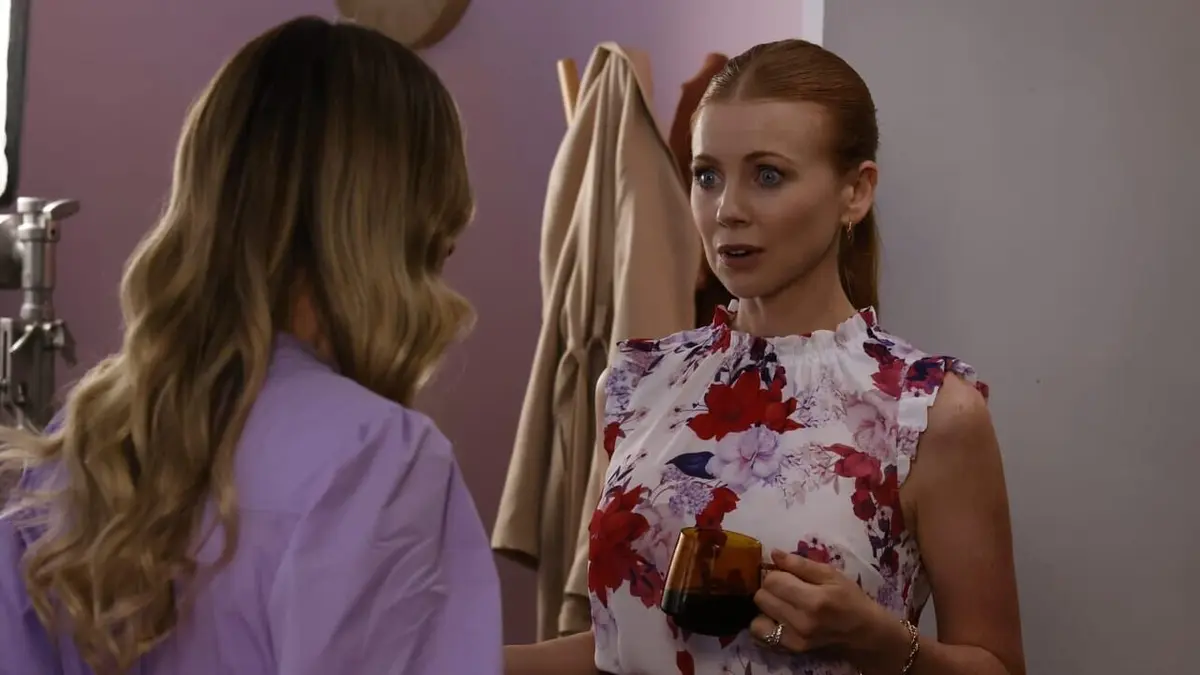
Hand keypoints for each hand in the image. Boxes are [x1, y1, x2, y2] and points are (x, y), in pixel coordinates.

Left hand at [750, 549, 892, 654]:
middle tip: (786, 589)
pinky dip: (765, 624)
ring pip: (757, 616)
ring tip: (782, 604)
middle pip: (761, 597)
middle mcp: (801, 621)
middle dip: (770, 589)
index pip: (772, 581)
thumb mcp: (832, 574)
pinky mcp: (792, 649)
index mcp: (814, 599)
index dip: (777, 573)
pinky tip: (778, 618)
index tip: (788, 575)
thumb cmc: (850, 599)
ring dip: (767, 607)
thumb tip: (774, 554)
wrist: (864, 633)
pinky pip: (761, 634)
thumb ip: (800, 563)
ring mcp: (795, 639)